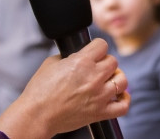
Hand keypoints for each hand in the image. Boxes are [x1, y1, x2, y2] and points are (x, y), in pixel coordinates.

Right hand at [0, 38, 129, 138]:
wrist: (36, 115)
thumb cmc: (39, 91)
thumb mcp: (51, 63)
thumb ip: (69, 56)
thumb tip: (78, 55)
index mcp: (81, 62)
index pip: (102, 45)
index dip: (97, 47)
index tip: (93, 52)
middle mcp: (94, 77)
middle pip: (113, 61)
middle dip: (104, 63)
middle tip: (95, 69)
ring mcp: (99, 96)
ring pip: (122, 80)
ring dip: (115, 79)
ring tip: (106, 82)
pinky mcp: (100, 113)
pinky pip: (123, 106)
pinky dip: (123, 100)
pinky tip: (117, 97)